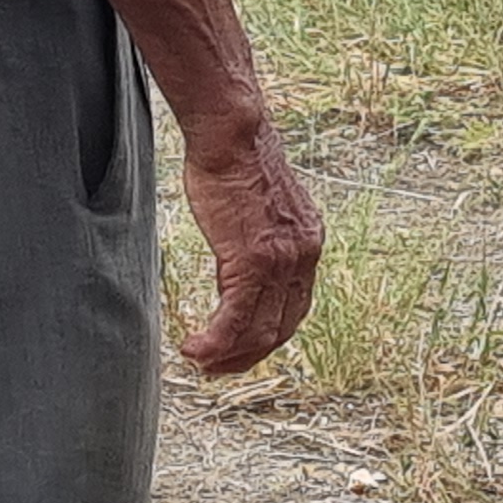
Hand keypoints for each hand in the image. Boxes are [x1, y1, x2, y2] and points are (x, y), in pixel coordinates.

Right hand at [171, 103, 323, 374]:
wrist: (232, 136)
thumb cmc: (236, 164)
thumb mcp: (261, 210)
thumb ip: (261, 240)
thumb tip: (242, 263)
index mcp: (308, 244)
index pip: (294, 308)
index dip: (266, 336)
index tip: (238, 347)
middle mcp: (303, 255)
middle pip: (282, 326)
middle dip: (247, 354)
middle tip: (215, 366)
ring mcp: (281, 260)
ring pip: (260, 330)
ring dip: (227, 355)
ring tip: (199, 360)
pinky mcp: (252, 259)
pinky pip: (236, 319)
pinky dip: (215, 342)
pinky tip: (194, 348)